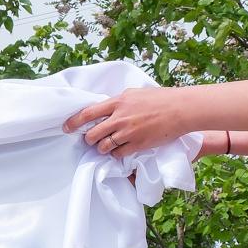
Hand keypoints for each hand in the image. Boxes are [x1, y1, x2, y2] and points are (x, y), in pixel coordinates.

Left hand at [63, 86, 193, 156]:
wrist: (180, 109)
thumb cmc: (160, 98)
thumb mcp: (135, 93)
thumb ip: (119, 101)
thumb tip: (107, 107)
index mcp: (117, 102)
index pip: (87, 113)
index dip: (73, 122)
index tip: (66, 128)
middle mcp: (119, 118)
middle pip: (92, 134)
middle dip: (88, 139)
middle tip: (90, 140)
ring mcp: (128, 132)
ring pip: (103, 146)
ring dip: (101, 148)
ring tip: (104, 147)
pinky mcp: (137, 144)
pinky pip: (118, 154)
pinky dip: (116, 154)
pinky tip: (119, 151)